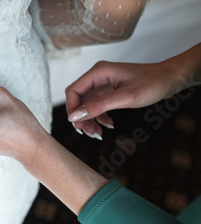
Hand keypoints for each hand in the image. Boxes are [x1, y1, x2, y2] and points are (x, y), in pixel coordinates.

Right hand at [65, 61, 180, 138]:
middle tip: (89, 133)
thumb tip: (75, 116)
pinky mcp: (109, 90)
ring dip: (90, 120)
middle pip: (78, 99)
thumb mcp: (125, 98)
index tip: (77, 124)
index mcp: (98, 72)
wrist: (170, 78)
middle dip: (82, 117)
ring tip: (98, 133)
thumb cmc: (152, 83)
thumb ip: (99, 106)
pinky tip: (108, 125)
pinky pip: (97, 105)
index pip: (73, 91)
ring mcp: (103, 83)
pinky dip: (100, 117)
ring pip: (87, 105)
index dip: (71, 108)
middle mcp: (98, 76)